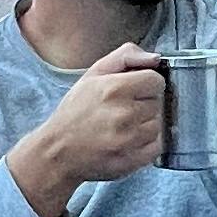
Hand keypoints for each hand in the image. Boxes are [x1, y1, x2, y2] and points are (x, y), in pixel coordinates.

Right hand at [8, 44, 167, 216]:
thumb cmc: (76, 111)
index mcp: (114, 89)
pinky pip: (156, 146)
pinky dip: (146, 144)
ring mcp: (130, 139)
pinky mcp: (133, 160)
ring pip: (157, 124)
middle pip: (157, 102)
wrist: (59, 151)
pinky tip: (127, 141)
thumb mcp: (93, 74)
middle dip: (143, 104)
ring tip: (122, 127)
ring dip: (144, 125)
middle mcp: (124, 114)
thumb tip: (155, 58)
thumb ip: (126, 56)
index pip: (156, 80)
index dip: (145, 83)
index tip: (132, 90)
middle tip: (120, 110)